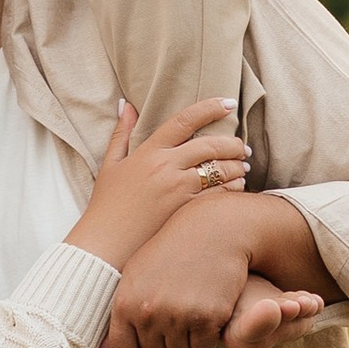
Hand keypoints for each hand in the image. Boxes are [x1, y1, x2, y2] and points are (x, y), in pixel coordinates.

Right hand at [67, 100, 247, 273]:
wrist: (105, 244)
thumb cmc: (106, 206)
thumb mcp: (110, 165)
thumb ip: (121, 133)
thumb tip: (127, 105)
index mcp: (149, 152)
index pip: (184, 120)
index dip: (209, 108)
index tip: (228, 104)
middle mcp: (166, 167)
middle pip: (210, 145)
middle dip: (232, 143)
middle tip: (242, 146)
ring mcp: (178, 190)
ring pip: (219, 171)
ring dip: (236, 167)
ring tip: (243, 167)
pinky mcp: (186, 212)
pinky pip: (219, 196)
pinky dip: (232, 190)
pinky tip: (236, 189)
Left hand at [102, 189, 328, 347]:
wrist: (213, 230)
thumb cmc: (174, 250)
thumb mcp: (137, 274)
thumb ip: (123, 311)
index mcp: (125, 303)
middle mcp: (148, 312)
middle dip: (168, 345)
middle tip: (180, 317)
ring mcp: (177, 315)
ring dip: (190, 338)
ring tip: (194, 305)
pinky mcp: (206, 317)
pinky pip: (205, 344)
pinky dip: (209, 334)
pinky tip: (210, 306)